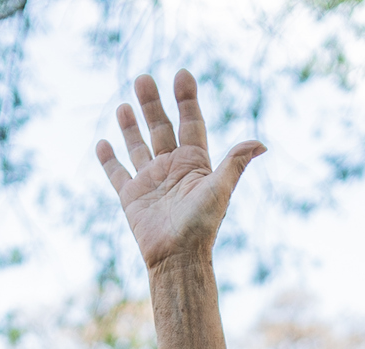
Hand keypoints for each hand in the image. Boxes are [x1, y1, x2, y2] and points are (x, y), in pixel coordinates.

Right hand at [96, 70, 263, 271]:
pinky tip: (103, 143)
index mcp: (194, 162)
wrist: (177, 257)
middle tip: (143, 78)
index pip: (191, 122)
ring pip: (138, 145)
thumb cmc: (202, 225)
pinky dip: (109, 160)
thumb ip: (235, 162)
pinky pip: (117, 174)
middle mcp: (172, 168)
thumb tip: (261, 143)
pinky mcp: (131, 197)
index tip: (182, 74)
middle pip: (160, 127)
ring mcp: (151, 181)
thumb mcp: (220, 189)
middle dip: (152, 103)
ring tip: (124, 104)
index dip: (187, 99)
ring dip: (130, 125)